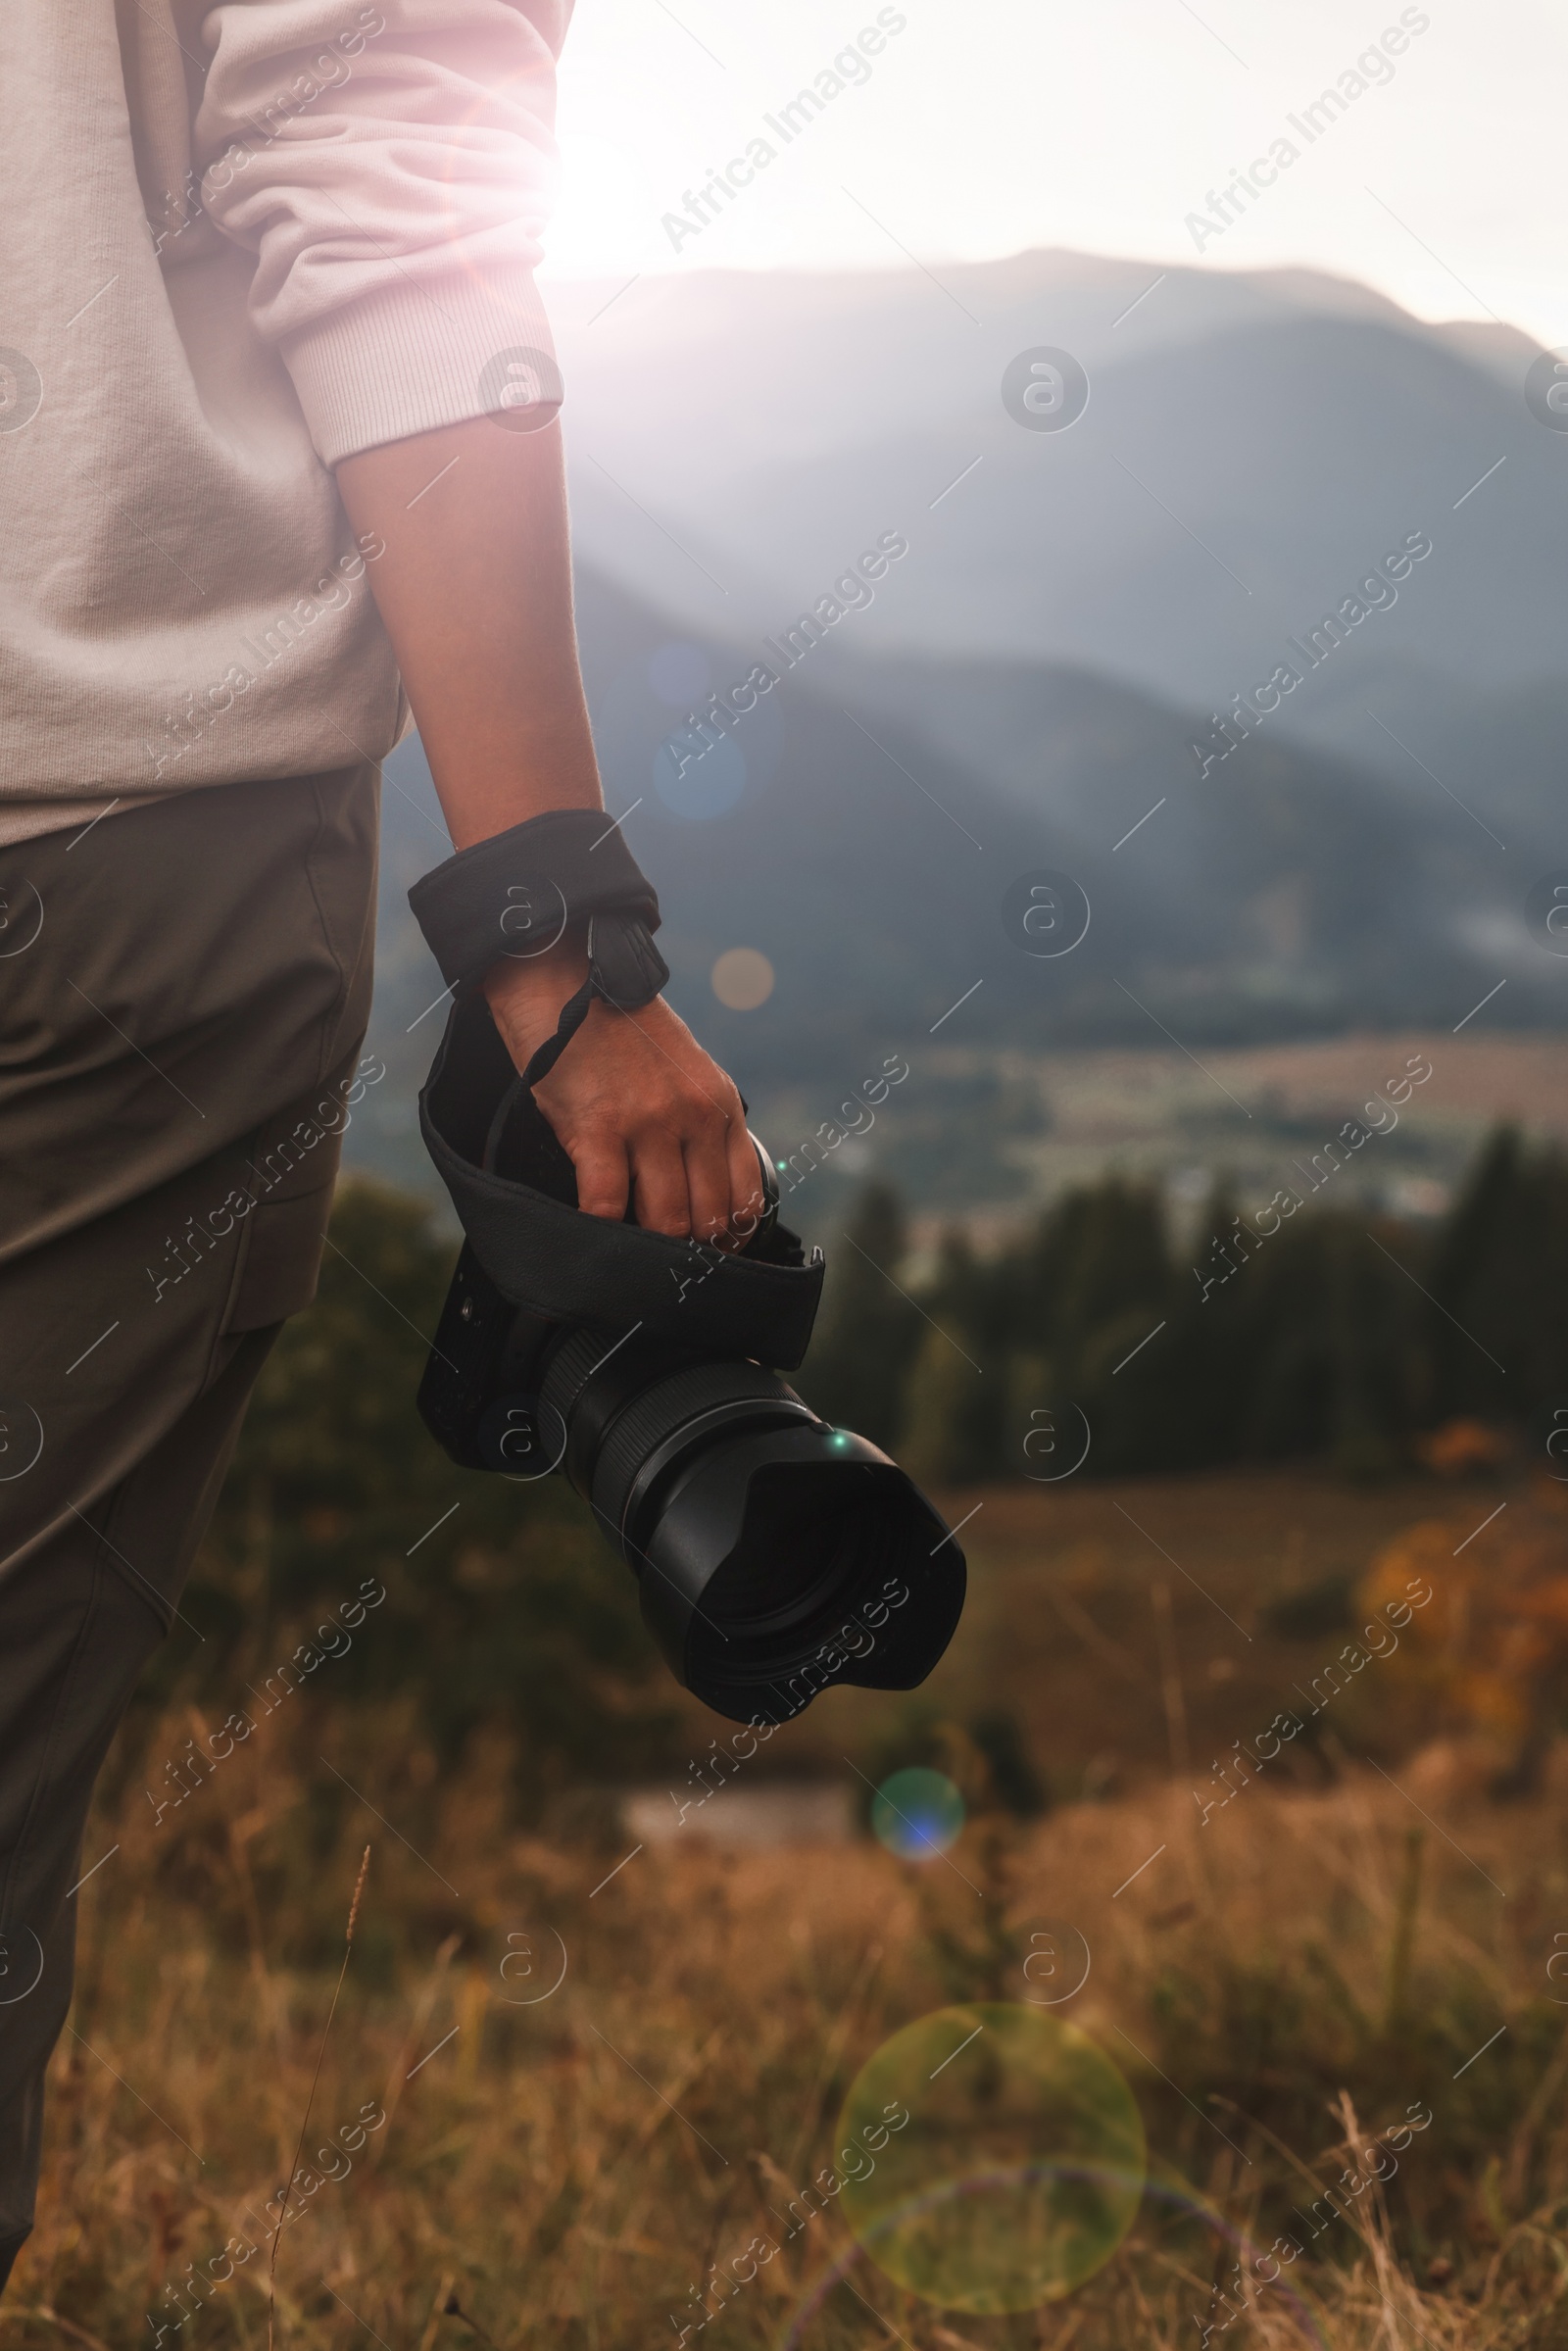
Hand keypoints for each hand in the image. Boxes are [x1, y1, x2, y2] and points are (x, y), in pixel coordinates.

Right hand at [483, 939, 764, 1246]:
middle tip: (662, 1265)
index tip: (708, 1256)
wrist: (563, 978)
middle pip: (707, 1219)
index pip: (744, 1197)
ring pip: (666, 1222)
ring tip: (629, 1256)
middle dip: (687, 1252)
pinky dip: (599, 1232)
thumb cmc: (617, 1029)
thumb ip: (697, 1126)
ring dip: (646, 1248)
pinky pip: (607, 1205)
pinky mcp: (598, 1129)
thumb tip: (698, 1193)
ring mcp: (648, 1124)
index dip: (729, 1239)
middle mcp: (694, 1117)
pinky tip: (592, 1236)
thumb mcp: (683, 1071)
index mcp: (720, 1105)